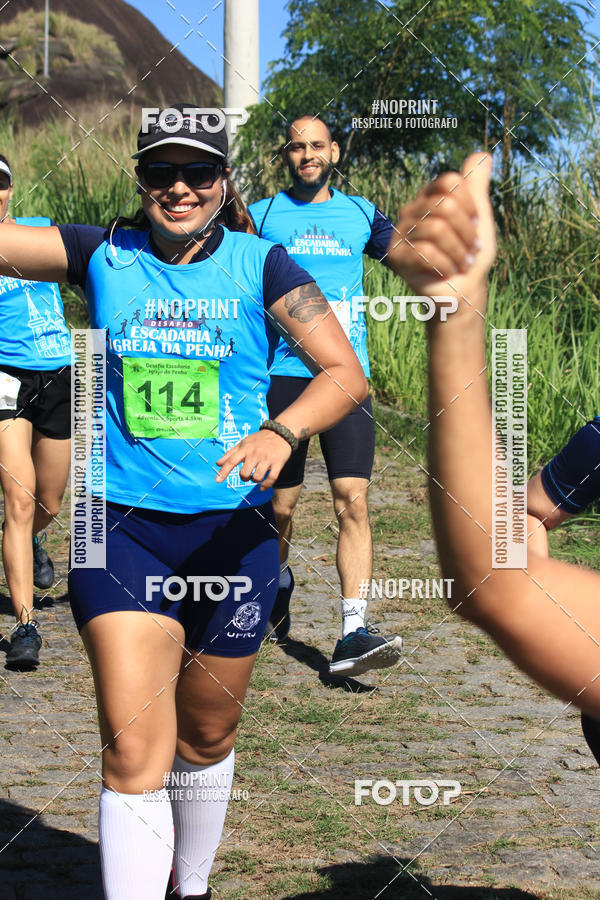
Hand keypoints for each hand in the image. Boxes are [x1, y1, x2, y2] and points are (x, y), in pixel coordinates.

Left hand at [216, 429, 292, 489]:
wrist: (280, 433)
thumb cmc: (259, 440)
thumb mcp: (244, 443)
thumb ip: (230, 453)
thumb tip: (218, 463)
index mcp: (245, 448)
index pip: (231, 461)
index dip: (223, 471)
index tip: (217, 480)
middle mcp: (255, 453)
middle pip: (244, 473)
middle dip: (244, 478)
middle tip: (248, 475)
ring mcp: (267, 458)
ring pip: (257, 477)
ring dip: (255, 480)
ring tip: (256, 476)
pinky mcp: (278, 463)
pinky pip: (271, 479)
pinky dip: (265, 485)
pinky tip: (263, 487)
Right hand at [393, 152, 495, 314]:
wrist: (463, 291)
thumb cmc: (470, 254)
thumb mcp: (479, 217)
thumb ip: (477, 185)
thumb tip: (482, 153)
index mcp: (429, 196)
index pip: (450, 182)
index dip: (470, 204)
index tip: (475, 225)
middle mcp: (411, 209)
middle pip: (445, 205)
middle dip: (467, 233)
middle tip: (471, 251)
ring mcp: (400, 231)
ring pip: (437, 229)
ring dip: (459, 252)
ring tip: (461, 264)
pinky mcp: (395, 254)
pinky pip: (426, 252)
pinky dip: (446, 265)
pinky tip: (446, 272)